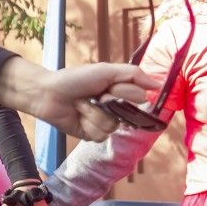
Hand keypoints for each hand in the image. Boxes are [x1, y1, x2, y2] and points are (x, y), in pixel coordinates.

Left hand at [0, 58, 158, 142]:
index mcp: (120, 92)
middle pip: (130, 113)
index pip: (139, 97)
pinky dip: (88, 123)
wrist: (48, 93)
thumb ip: (133, 74)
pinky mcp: (92, 135)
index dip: (125, 92)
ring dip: (95, 112)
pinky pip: (101, 134)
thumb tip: (158, 84)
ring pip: (114, 125)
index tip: (110, 86)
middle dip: (110, 101)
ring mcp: (104, 123)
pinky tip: (78, 115)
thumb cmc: (75, 78)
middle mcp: (115, 109)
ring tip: (81, 104)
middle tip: (95, 94)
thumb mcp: (105, 70)